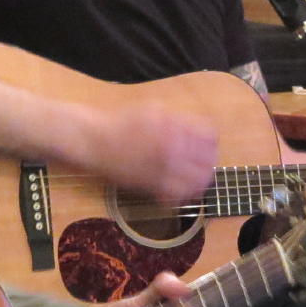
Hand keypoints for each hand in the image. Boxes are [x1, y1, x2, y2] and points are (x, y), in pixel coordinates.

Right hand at [81, 104, 217, 203]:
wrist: (94, 140)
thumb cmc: (123, 122)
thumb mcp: (154, 110)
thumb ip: (180, 120)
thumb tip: (202, 131)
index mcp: (174, 127)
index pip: (210, 137)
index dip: (211, 142)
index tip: (209, 146)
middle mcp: (171, 148)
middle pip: (207, 162)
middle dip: (208, 163)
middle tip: (206, 165)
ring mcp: (161, 168)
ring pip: (195, 182)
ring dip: (199, 181)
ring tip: (198, 181)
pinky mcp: (150, 185)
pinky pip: (175, 196)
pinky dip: (182, 196)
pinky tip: (182, 192)